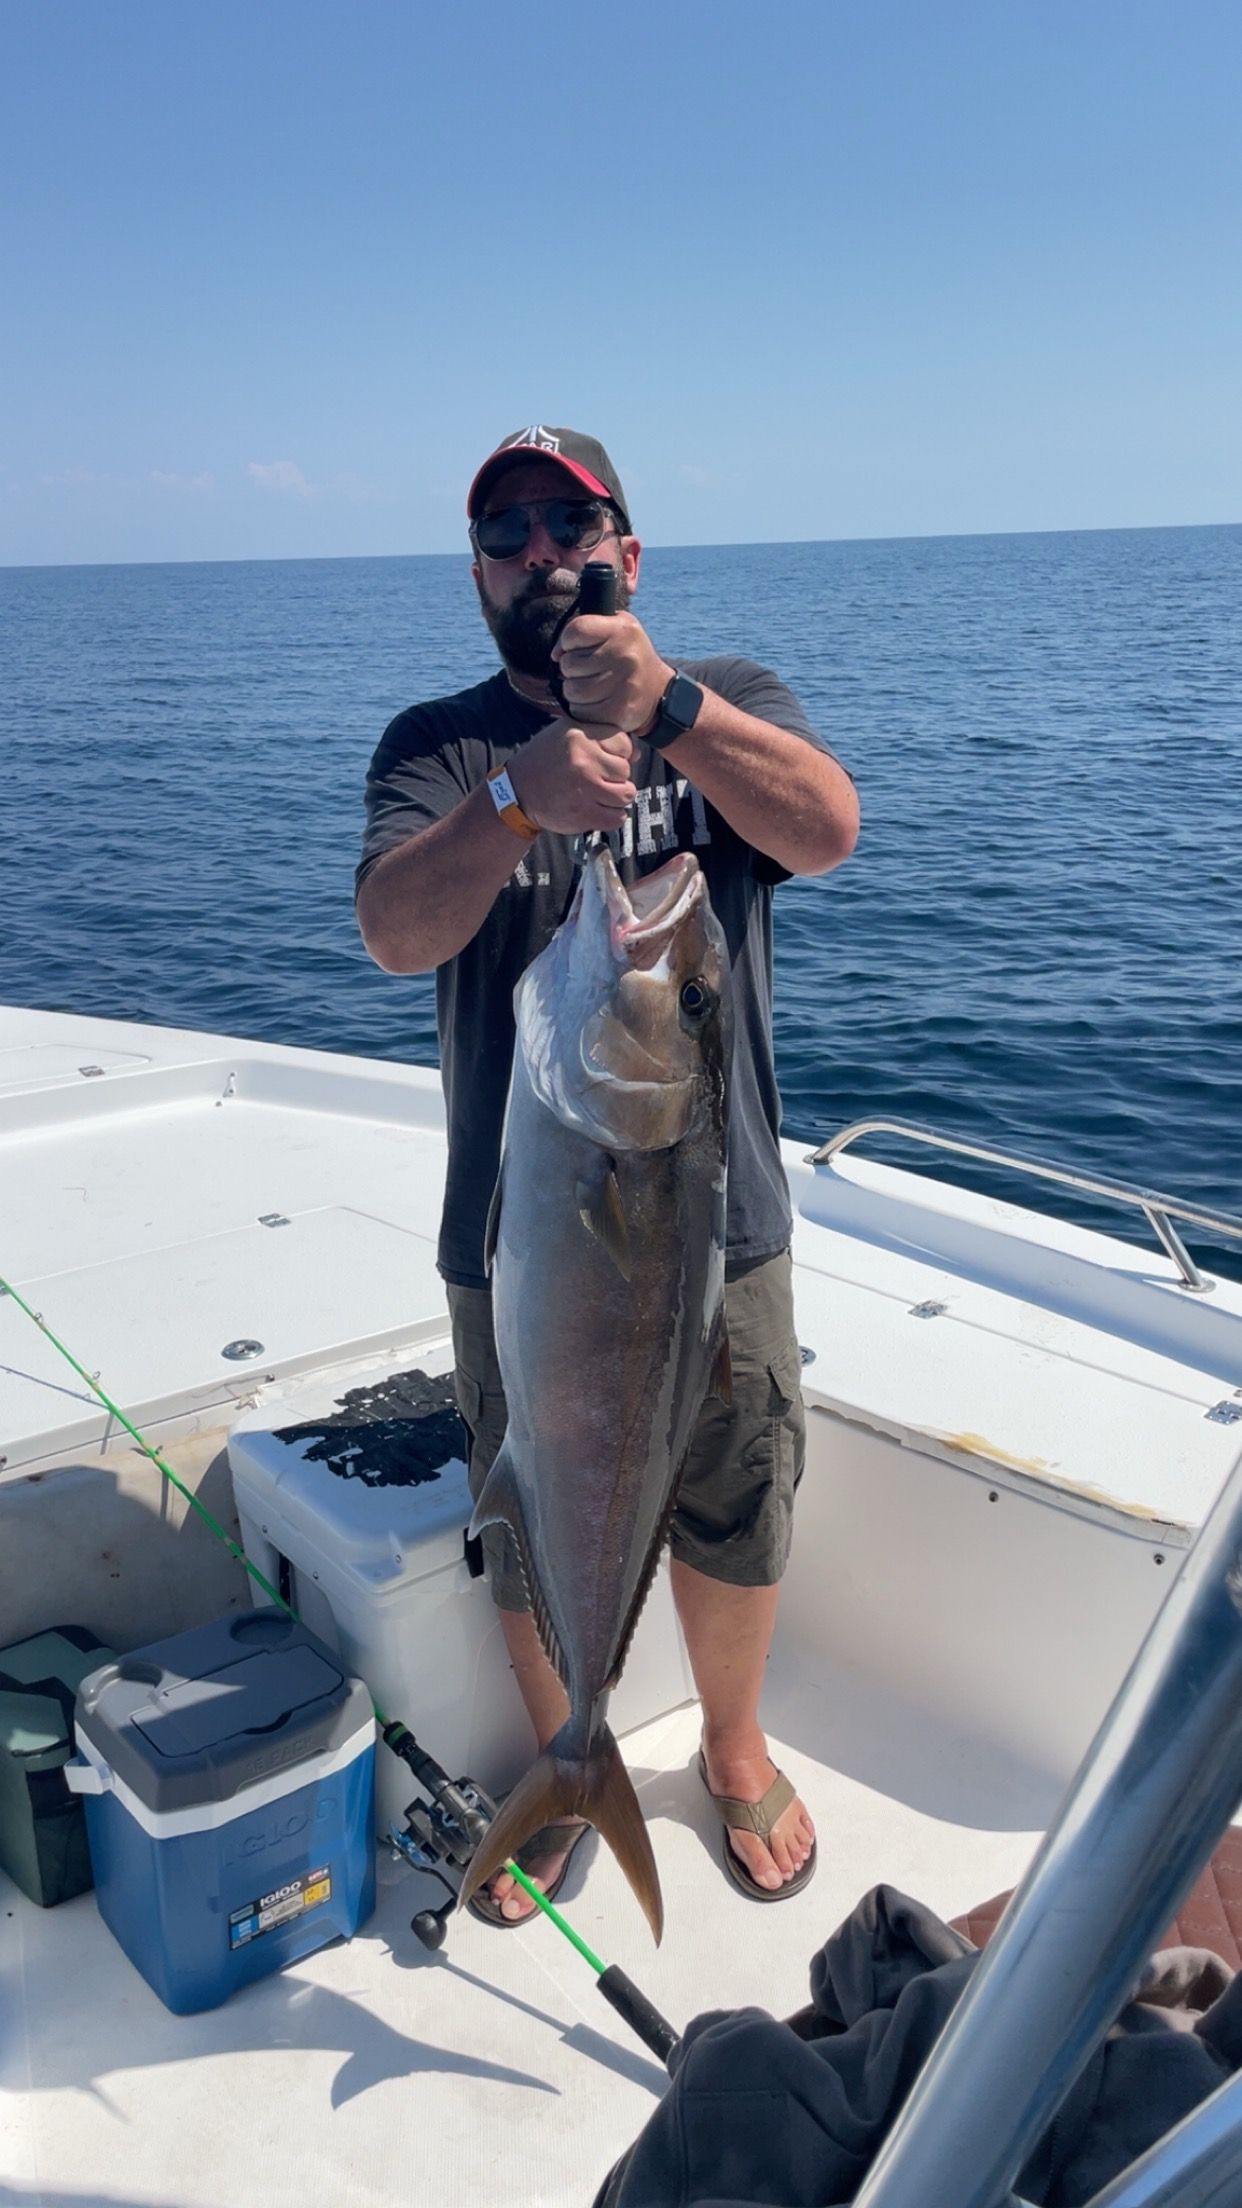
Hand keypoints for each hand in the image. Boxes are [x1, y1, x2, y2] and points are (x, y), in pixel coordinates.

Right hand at [508, 718, 636, 835]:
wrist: (516, 794)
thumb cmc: (544, 762)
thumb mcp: (566, 735)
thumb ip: (600, 738)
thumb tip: (636, 753)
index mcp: (579, 737)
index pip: (624, 744)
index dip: (618, 754)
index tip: (604, 760)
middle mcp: (583, 762)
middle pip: (626, 770)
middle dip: (617, 777)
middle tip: (600, 780)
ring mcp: (584, 790)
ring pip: (626, 795)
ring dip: (617, 797)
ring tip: (601, 795)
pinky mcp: (583, 815)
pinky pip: (617, 818)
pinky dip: (613, 816)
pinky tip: (599, 809)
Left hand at [552, 611, 671, 735]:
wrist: (659, 692)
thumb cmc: (628, 656)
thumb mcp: (617, 628)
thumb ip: (586, 629)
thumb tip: (556, 653)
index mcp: (623, 630)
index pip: (576, 630)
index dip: (567, 641)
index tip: (574, 648)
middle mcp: (625, 656)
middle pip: (569, 663)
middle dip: (571, 668)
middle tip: (588, 671)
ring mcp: (623, 685)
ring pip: (572, 689)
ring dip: (574, 690)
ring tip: (591, 686)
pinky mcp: (618, 710)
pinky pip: (580, 710)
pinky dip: (582, 708)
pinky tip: (596, 702)